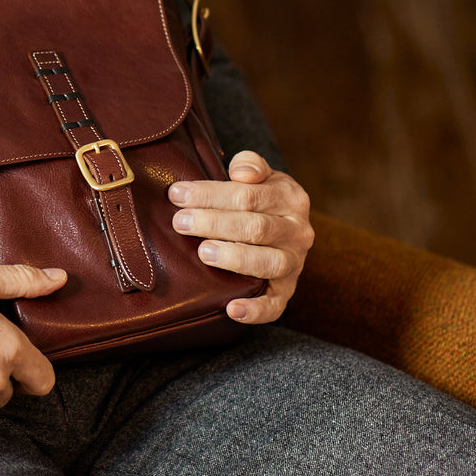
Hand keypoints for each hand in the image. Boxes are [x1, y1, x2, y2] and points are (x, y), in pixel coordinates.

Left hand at [168, 150, 313, 324]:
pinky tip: (231, 309)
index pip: (249, 194)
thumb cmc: (260, 198)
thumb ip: (250, 165)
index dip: (211, 194)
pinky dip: (255, 310)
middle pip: (256, 227)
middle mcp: (298, 231)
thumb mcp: (258, 175)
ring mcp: (295, 264)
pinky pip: (275, 305)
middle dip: (214, 223)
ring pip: (268, 262)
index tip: (177, 194)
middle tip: (181, 222)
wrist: (283, 227)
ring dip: (235, 258)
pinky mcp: (286, 291)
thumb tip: (241, 172)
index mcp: (291, 198)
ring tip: (204, 252)